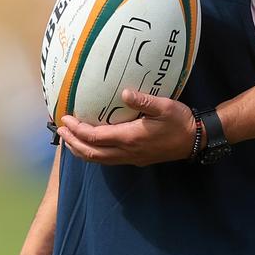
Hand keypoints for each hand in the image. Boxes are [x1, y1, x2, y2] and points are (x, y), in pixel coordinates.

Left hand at [59, 89, 195, 166]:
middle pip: (91, 153)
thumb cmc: (180, 121)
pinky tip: (91, 145)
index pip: (95, 137)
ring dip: (81, 151)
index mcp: (130, 138)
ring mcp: (131, 158)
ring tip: (68, 139)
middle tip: (60, 130)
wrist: (195, 140)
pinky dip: (93, 154)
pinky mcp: (136, 159)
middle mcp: (127, 152)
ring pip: (98, 160)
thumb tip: (123, 93)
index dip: (77, 130)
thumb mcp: (164, 106)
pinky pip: (108, 160)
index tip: (65, 119)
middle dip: (72, 142)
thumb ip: (143, 100)